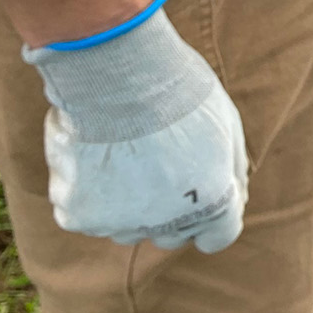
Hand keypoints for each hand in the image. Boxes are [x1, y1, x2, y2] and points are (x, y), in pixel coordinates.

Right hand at [22, 6, 248, 251]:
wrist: (118, 75)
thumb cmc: (178, 92)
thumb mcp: (227, 126)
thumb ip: (231, 170)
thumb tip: (234, 197)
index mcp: (213, 202)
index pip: (216, 236)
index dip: (210, 210)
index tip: (199, 185)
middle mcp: (167, 223)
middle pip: (170, 234)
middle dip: (170, 208)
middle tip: (157, 162)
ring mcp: (120, 223)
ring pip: (126, 225)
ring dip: (127, 202)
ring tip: (123, 152)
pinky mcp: (78, 216)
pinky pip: (86, 213)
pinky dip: (87, 192)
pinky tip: (92, 155)